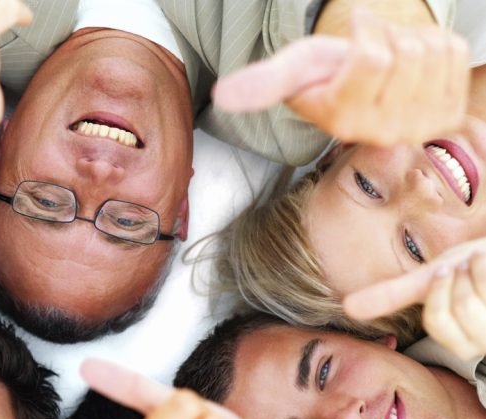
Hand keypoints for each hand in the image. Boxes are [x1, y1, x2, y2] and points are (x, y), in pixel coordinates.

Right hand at [213, 9, 468, 146]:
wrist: (373, 88)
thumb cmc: (331, 75)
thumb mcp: (295, 71)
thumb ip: (262, 83)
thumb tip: (221, 96)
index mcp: (343, 121)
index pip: (372, 57)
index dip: (365, 28)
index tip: (353, 31)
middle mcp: (383, 133)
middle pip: (404, 52)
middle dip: (388, 36)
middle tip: (374, 48)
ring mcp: (420, 126)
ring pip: (430, 51)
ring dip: (412, 40)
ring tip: (393, 58)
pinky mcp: (450, 115)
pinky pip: (454, 55)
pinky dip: (438, 48)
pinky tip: (416, 65)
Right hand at [344, 238, 485, 359]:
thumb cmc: (477, 265)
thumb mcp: (430, 278)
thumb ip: (391, 295)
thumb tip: (347, 307)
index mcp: (461, 342)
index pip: (438, 320)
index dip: (440, 290)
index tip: (449, 271)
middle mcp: (484, 343)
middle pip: (459, 309)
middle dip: (461, 278)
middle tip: (472, 269)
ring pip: (478, 302)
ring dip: (480, 270)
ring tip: (485, 265)